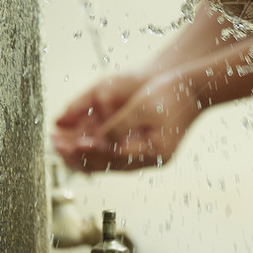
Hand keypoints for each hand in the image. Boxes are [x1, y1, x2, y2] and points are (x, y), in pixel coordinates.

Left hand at [52, 70, 200, 170]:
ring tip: (62, 148)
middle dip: (79, 156)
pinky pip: (118, 155)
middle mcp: (152, 160)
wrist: (197, 88)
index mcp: (154, 152)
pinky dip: (98, 151)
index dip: (86, 151)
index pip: (111, 156)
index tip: (66, 144)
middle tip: (55, 147)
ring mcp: (151, 157)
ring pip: (111, 163)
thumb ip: (118, 126)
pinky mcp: (148, 150)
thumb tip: (93, 142)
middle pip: (108, 165)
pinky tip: (82, 145)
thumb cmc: (172, 93)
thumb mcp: (141, 107)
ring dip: (85, 155)